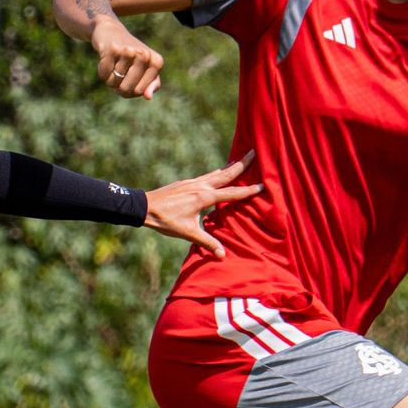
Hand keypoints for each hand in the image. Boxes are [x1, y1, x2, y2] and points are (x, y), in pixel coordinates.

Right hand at [90, 18, 163, 99]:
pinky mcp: (112, 49)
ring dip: (109, 79)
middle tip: (119, 73)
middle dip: (118, 87)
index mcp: (156, 62)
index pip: (139, 92)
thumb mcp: (146, 69)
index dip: (130, 91)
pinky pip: (103, 75)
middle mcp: (144, 55)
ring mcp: (128, 51)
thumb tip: (148, 97)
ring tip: (113, 64)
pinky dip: (102, 72)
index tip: (130, 79)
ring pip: (113, 83)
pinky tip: (106, 60)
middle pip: (126, 89)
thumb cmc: (131, 55)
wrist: (111, 31)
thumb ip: (152, 84)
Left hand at [143, 150, 262, 257]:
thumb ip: (207, 242)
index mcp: (204, 197)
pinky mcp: (186, 183)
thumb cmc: (166, 220)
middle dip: (242, 163)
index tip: (263, 185)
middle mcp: (201, 185)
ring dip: (230, 166)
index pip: (232, 193)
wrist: (144, 207)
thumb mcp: (188, 233)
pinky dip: (217, 172)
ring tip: (241, 159)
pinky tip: (218, 173)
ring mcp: (193, 182)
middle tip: (255, 151)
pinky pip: (207, 175)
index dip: (248, 190)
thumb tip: (223, 255)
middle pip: (227, 173)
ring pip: (217, 172)